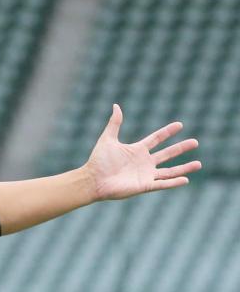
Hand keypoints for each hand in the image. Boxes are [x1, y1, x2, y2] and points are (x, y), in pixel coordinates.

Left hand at [84, 105, 200, 201]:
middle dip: (181, 148)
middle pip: (167, 154)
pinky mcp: (144, 186)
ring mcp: (145, 175)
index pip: (156, 139)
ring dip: (184, 168)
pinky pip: (162, 184)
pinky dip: (174, 182)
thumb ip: (114, 123)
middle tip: (196, 142)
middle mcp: (143, 162)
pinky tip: (186, 179)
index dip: (167, 132)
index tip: (180, 124)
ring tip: (199, 164)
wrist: (92, 180)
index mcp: (136, 150)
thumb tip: (116, 105)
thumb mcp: (107, 139)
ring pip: (169, 171)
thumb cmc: (98, 161)